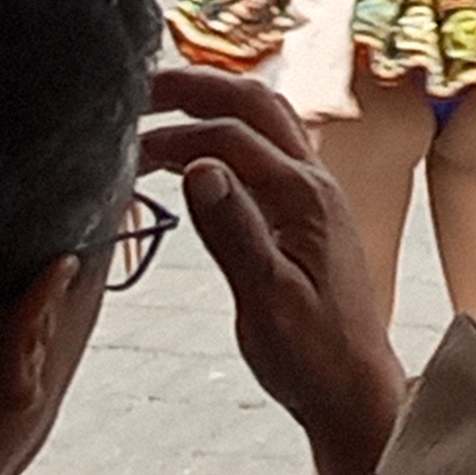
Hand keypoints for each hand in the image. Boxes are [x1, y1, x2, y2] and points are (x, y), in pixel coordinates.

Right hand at [139, 66, 407, 474]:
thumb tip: (197, 167)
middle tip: (136, 89)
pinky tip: (193, 155)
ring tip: (155, 110)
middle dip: (197, 87)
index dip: (174, 132)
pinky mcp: (306, 211)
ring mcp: (314, 192)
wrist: (355, 387)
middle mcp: (315, 182)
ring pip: (266, 119)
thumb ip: (234, 232)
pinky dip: (227, 135)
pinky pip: (267, 149)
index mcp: (305, 197)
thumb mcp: (266, 301)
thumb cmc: (312, 354)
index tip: (120, 146)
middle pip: (256, 103)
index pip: (233, 137)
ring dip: (213, 104)